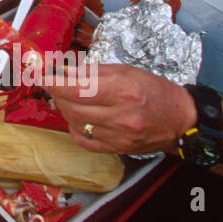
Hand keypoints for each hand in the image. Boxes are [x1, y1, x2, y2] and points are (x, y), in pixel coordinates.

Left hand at [44, 63, 197, 155]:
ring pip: (76, 123)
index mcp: (124, 91)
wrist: (181, 120)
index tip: (41, 76)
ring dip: (66, 109)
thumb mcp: (127, 71)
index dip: (54, 82)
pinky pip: (84, 140)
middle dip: (58, 94)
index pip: (78, 88)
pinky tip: (81, 117)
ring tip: (71, 99)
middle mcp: (121, 116)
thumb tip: (65, 71)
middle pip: (73, 107)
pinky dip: (76, 127)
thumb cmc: (155, 91)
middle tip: (55, 85)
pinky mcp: (117, 149)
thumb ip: (94, 72)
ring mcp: (119, 136)